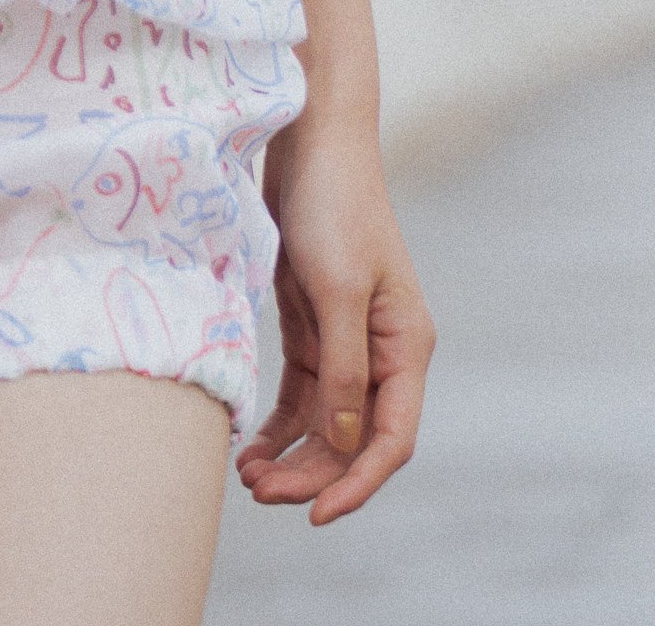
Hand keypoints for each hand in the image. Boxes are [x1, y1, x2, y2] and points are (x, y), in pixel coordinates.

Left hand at [236, 114, 434, 523]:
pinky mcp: (312, 324)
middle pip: (353, 438)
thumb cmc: (334, 205)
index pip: (391, 438)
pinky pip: (301, 393)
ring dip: (292, 454)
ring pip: (325, 422)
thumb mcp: (339, 288)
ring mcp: (347, 339)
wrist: (310, 141)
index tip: (315, 514)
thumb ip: (344, 367)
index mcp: (406, 346)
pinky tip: (251, 446)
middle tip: (259, 493)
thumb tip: (345, 440)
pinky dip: (280, 423)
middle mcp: (382, 351)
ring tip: (248, 478)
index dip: (357, 483)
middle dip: (312, 473)